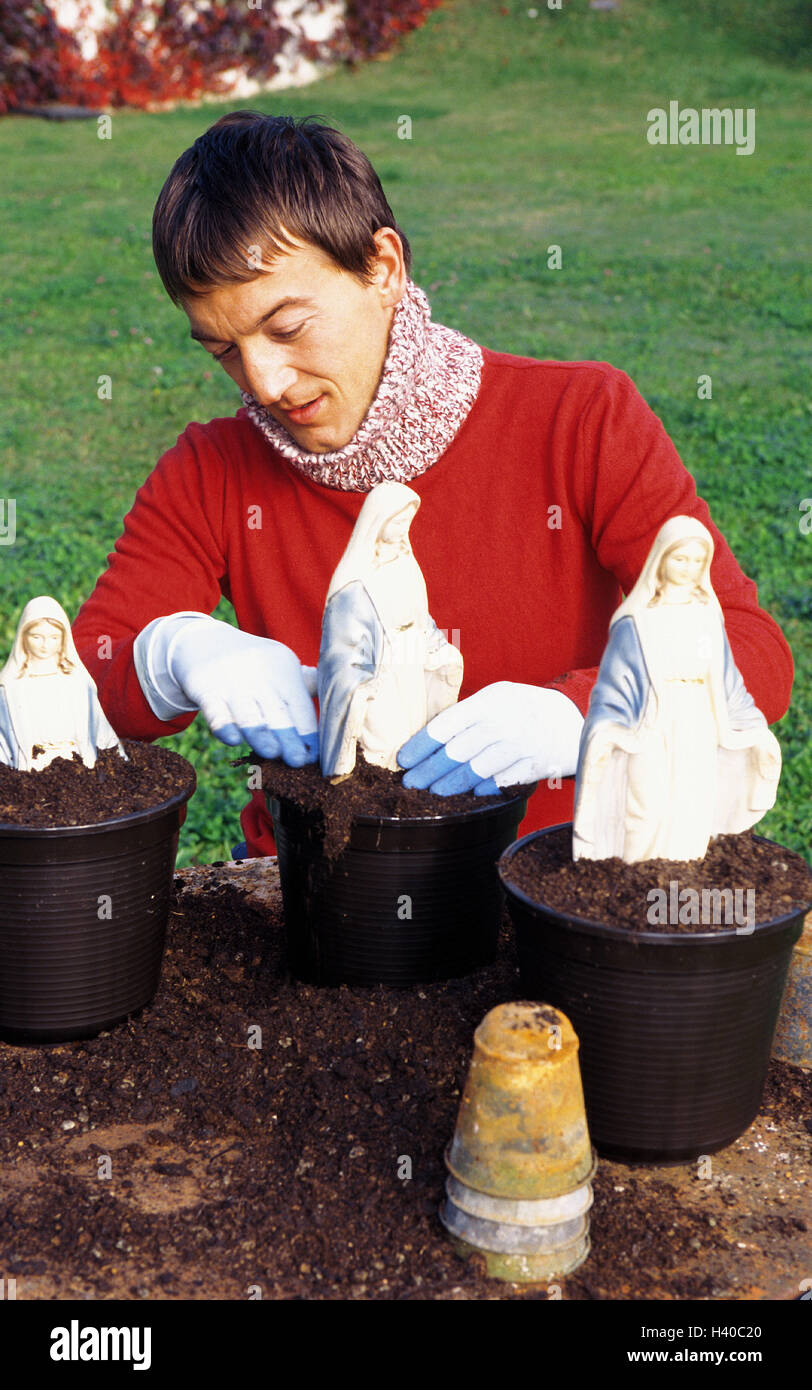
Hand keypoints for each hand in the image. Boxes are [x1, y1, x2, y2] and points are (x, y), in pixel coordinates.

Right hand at [137, 614, 318, 763]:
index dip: (308, 731)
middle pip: (276, 710)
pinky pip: (215, 709)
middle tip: (299, 761)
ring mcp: (230, 680)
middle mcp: (258, 673)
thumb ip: (305, 684)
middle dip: (289, 737)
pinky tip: (232, 740)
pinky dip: (223, 725)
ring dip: (260, 733)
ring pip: (247, 712)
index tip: (317, 756)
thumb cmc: (252, 664)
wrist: (204, 643)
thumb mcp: (280, 665)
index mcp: (283, 669)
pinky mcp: (205, 687)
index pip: (299, 704)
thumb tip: (344, 697)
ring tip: (272, 753)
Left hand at [397, 681, 583, 794]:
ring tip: (434, 791)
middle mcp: (504, 722)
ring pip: (477, 769)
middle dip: (430, 770)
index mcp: (489, 701)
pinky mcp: (535, 765)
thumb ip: (469, 713)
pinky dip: (485, 787)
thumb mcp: (497, 697)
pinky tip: (471, 791)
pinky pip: (502, 780)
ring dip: (452, 783)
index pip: (446, 724)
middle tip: (411, 782)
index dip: (422, 744)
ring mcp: (521, 745)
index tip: (405, 759)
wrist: (571, 719)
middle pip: (457, 751)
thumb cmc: (524, 708)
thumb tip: (431, 738)